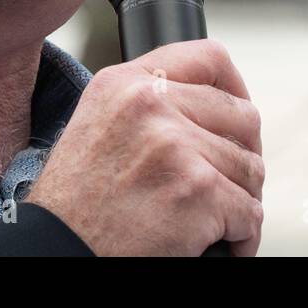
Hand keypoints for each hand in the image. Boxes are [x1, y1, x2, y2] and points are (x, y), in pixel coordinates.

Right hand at [25, 38, 263, 255]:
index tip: (238, 113)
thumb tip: (207, 103)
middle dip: (244, 154)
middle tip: (230, 180)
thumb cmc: (75, 203)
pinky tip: (224, 243)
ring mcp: (177, 147)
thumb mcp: (97, 123)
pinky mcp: (198, 191)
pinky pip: (250, 213)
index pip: (209, 58)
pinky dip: (243, 236)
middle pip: (242, 116)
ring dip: (241, 199)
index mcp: (126, 84)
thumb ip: (148, 101)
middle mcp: (151, 106)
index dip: (236, 88)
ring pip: (250, 168)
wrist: (56, 249)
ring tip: (217, 216)